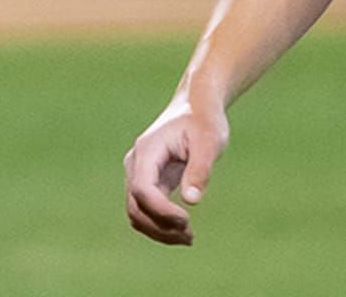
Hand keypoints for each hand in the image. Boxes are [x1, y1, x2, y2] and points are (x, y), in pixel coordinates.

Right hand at [124, 96, 228, 245]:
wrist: (196, 106)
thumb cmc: (205, 120)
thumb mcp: (210, 140)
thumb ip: (200, 168)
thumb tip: (192, 201)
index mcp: (147, 150)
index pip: (143, 190)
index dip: (161, 210)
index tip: (186, 219)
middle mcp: (136, 164)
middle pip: (136, 207)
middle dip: (160, 226)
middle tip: (189, 236)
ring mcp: (139, 174)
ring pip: (138, 213)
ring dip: (159, 229)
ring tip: (188, 238)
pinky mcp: (147, 181)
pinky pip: (147, 209)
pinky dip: (161, 223)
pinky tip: (183, 230)